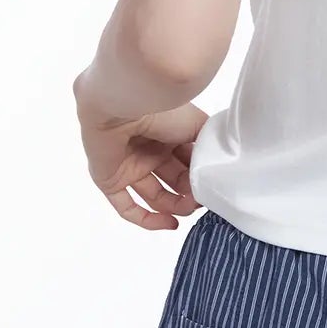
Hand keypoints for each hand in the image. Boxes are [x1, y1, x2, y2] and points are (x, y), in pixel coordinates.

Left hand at [74, 91, 206, 230]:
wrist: (124, 103)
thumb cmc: (162, 109)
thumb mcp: (198, 125)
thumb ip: (209, 147)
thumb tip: (216, 171)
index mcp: (170, 135)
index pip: (189, 164)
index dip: (201, 178)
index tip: (214, 188)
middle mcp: (150, 150)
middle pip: (173, 182)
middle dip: (190, 194)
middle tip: (201, 200)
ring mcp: (129, 166)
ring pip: (154, 196)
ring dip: (174, 207)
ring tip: (187, 210)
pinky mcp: (110, 180)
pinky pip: (127, 207)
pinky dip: (147, 219)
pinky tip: (169, 223)